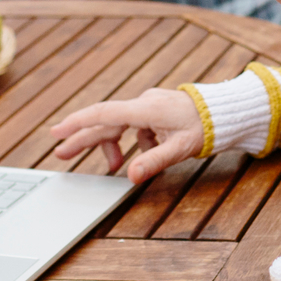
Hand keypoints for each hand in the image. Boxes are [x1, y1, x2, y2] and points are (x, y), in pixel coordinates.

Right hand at [50, 88, 204, 183]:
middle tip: (61, 154)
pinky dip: (134, 142)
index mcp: (145, 109)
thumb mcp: (180, 148)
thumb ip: (154, 161)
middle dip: (83, 139)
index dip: (77, 123)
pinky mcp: (155, 110)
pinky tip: (146, 153)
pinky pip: (136, 126)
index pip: (103, 114)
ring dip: (112, 145)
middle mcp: (143, 104)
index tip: (56, 132)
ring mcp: (148, 105)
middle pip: (105, 122)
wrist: (224, 111)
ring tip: (113, 166)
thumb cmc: (205, 126)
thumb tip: (130, 176)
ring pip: (120, 125)